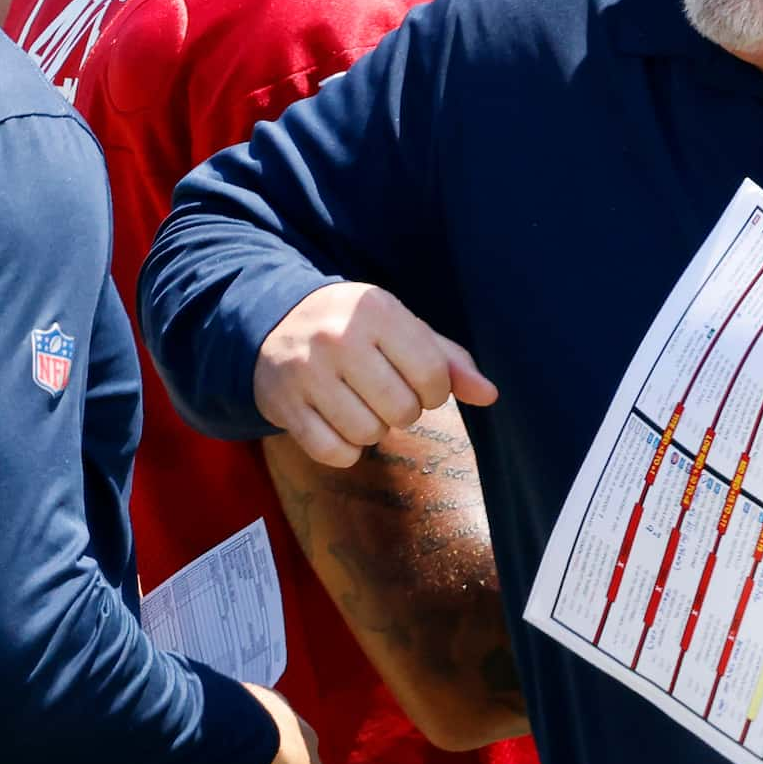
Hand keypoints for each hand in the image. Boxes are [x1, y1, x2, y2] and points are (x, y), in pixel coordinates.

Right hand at [255, 282, 496, 468]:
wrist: (273, 321)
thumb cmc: (354, 327)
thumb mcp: (400, 328)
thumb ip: (448, 360)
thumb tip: (489, 394)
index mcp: (375, 311)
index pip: (433, 375)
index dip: (435, 392)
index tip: (420, 385)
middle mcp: (338, 338)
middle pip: (402, 410)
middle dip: (403, 411)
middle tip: (384, 393)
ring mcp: (306, 372)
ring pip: (368, 434)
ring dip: (372, 429)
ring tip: (359, 404)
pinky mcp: (283, 404)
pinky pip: (334, 452)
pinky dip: (344, 449)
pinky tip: (337, 422)